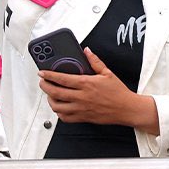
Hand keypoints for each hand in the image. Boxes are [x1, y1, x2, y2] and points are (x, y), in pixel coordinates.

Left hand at [38, 49, 157, 131]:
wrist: (125, 108)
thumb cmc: (118, 92)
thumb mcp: (108, 73)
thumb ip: (95, 61)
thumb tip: (87, 51)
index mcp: (87, 84)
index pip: (62, 78)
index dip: (49, 75)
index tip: (42, 73)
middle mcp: (81, 96)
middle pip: (55, 92)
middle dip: (45, 86)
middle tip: (43, 82)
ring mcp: (80, 108)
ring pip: (57, 106)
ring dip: (50, 99)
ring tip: (50, 94)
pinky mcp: (82, 117)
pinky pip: (64, 117)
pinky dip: (58, 112)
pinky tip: (60, 106)